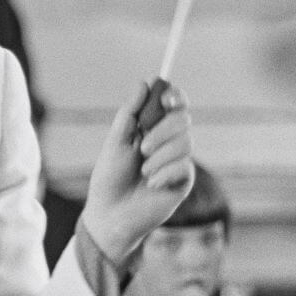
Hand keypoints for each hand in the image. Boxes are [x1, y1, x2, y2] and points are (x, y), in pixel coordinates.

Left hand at [81, 82, 194, 262]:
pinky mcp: (183, 181)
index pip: (173, 104)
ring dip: (159, 157)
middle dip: (163, 131)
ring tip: (143, 171)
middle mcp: (168, 142)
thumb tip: (143, 83)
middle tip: (142, 148)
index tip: (167, 98)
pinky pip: (184, 166)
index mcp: (151, 128)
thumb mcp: (115, 141)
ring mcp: (178, 161)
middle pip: (183, 119)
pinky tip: (151, 185)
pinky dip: (164, 174)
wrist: (110, 212)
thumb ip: (130, 113)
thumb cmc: (109, 177)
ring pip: (185, 143)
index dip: (175, 96)